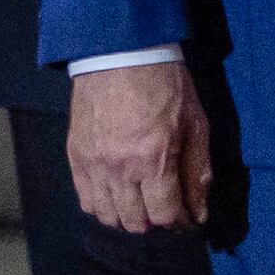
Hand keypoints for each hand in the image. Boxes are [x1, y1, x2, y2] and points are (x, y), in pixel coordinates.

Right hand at [68, 59, 210, 233]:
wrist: (120, 53)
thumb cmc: (165, 84)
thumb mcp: (195, 123)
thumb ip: (198, 171)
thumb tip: (198, 211)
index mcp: (154, 159)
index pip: (165, 215)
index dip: (179, 221)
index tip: (186, 215)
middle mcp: (120, 168)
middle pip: (135, 222)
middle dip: (155, 222)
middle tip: (164, 208)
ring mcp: (94, 164)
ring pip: (108, 216)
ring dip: (127, 218)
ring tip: (140, 205)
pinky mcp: (76, 156)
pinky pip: (85, 200)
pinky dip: (102, 206)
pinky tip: (115, 197)